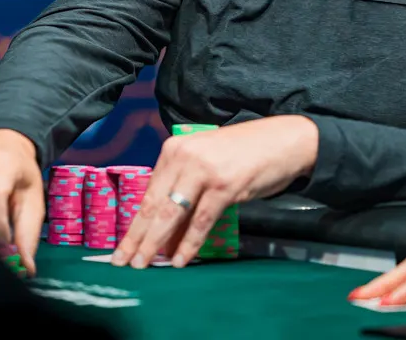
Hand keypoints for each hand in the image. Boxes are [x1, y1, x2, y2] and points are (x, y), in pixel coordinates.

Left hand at [111, 115, 318, 268]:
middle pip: (154, 205)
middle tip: (123, 263)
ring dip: (156, 243)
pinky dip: (189, 243)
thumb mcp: (205, 161)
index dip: (134, 223)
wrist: (284, 140)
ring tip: (144, 265)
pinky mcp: (225, 186)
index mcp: (174, 149)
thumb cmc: (243, 152)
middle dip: (137, 237)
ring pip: (172, 214)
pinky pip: (201, 221)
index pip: (148, 193)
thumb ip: (184, 185)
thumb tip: (164, 228)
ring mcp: (204, 171)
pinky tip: (180, 260)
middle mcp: (184, 157)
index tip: (121, 247)